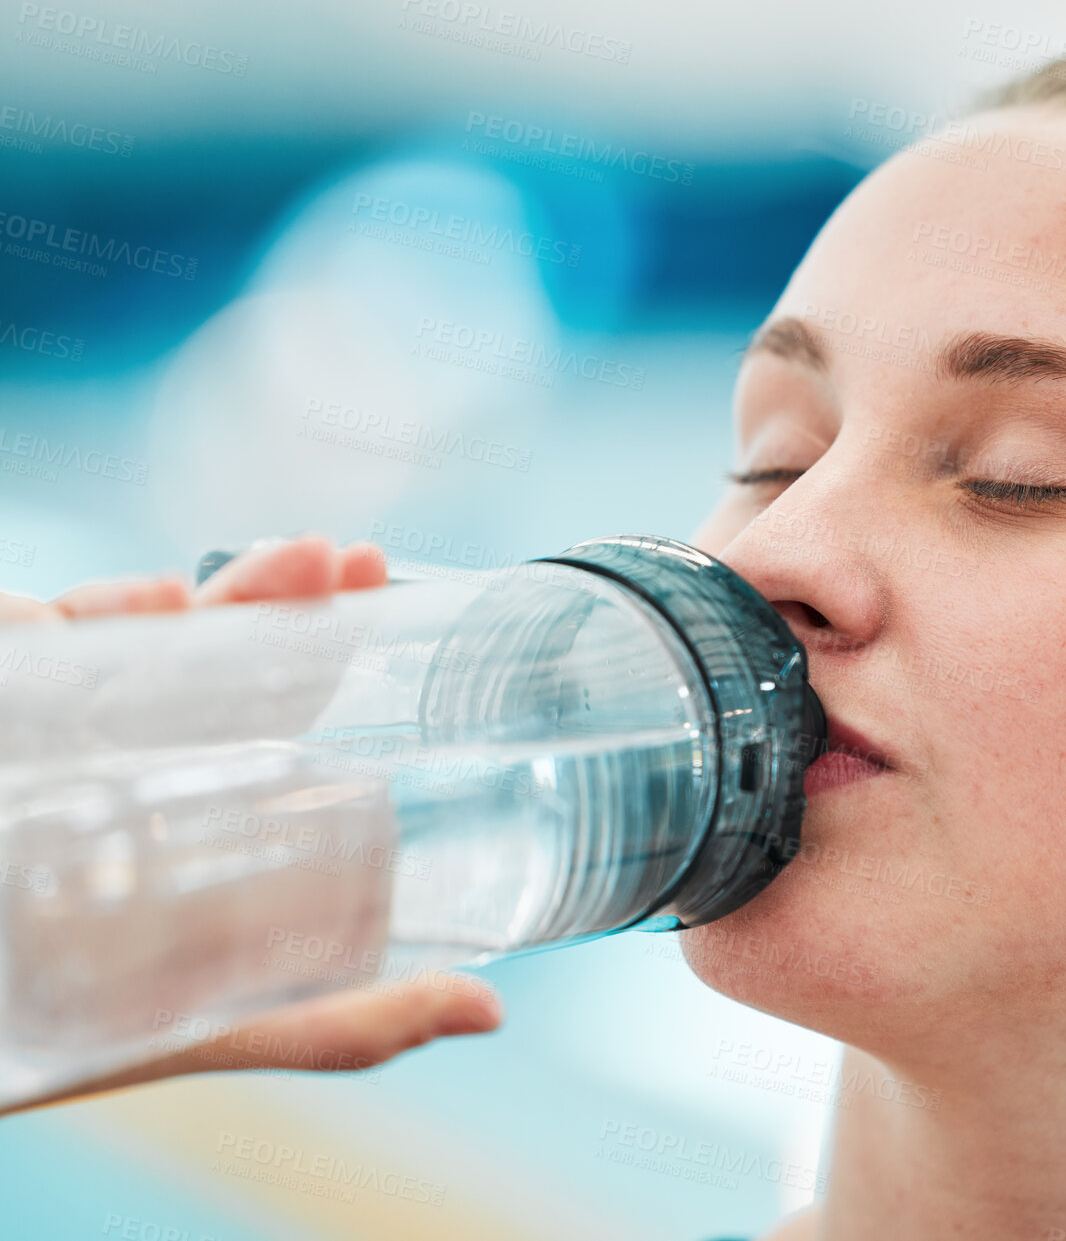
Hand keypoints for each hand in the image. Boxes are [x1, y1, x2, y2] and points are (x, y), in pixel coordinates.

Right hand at [0, 535, 501, 1116]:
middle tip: (354, 562)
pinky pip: (56, 638)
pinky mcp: (6, 697)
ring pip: (156, 636)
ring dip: (233, 591)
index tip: (389, 596)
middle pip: (225, 662)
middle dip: (294, 600)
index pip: (277, 718)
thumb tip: (490, 1014)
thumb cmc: (66, 1031)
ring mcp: (69, 732)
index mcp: (194, 823)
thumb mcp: (221, 1026)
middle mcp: (135, 766)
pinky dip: (108, 611)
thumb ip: (344, 1023)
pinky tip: (162, 602)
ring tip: (302, 563)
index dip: (333, 656)